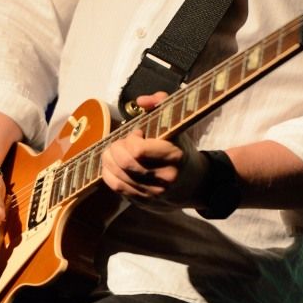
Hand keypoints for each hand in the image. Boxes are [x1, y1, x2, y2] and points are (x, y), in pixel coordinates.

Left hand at [101, 93, 207, 210]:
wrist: (194, 183)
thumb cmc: (181, 149)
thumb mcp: (177, 124)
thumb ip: (162, 103)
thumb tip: (140, 101)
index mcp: (174, 156)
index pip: (139, 150)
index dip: (132, 138)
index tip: (137, 133)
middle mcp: (164, 178)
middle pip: (126, 163)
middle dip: (116, 148)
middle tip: (122, 142)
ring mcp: (152, 193)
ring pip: (118, 175)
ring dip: (109, 159)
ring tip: (114, 150)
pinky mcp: (142, 201)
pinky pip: (117, 187)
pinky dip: (108, 172)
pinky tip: (111, 164)